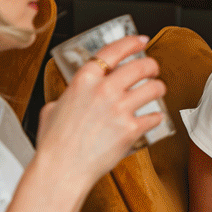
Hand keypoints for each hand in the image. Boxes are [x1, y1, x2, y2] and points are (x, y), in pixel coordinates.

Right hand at [35, 35, 166, 193]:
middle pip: (140, 66)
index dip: (131, 42)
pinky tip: (154, 118)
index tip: (141, 40)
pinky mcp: (131, 129)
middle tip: (153, 69)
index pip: (113, 51)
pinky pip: (154, 116)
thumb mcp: (52, 109)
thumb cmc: (54, 144)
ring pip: (153, 88)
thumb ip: (68, 96)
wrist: (61, 170)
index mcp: (83, 80)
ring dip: (158, 87)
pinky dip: (157, 117)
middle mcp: (103, 90)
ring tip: (157, 90)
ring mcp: (119, 109)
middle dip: (151, 65)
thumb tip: (74, 96)